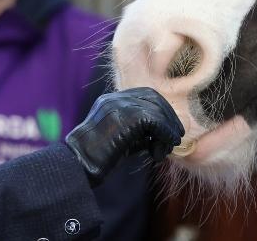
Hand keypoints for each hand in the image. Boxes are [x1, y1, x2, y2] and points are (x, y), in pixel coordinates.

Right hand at [64, 87, 184, 186]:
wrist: (80, 162)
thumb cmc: (97, 156)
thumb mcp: (121, 138)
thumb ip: (140, 132)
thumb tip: (163, 135)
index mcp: (112, 99)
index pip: (145, 94)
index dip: (162, 108)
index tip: (170, 126)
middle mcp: (116, 98)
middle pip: (153, 97)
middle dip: (169, 116)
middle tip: (176, 136)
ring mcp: (120, 105)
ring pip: (156, 110)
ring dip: (168, 129)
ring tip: (170, 146)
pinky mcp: (127, 117)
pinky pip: (155, 122)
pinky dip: (164, 136)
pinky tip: (161, 151)